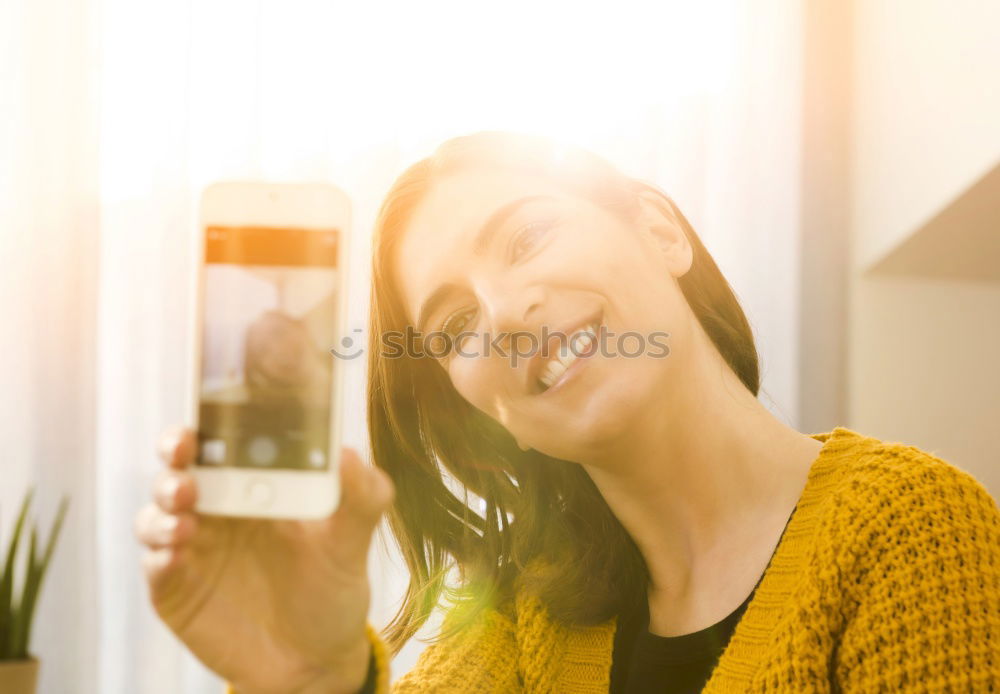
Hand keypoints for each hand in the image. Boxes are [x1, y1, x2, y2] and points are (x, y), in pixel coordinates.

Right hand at [135, 427, 393, 693]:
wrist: (313, 661)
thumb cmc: (330, 589)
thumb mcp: (352, 542)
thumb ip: (361, 497)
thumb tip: (349, 454)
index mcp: (256, 484)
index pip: (225, 437)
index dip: (213, 415)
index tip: (216, 402)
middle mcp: (218, 508)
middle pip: (179, 465)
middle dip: (174, 449)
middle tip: (185, 450)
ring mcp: (192, 548)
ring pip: (157, 511)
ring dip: (164, 504)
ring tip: (187, 511)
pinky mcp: (175, 589)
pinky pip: (156, 564)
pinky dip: (160, 554)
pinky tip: (177, 554)